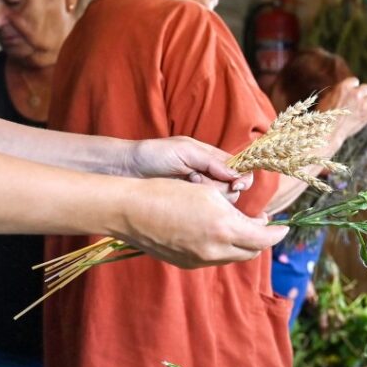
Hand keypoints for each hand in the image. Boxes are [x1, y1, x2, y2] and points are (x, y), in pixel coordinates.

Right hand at [118, 177, 286, 266]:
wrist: (131, 211)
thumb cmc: (169, 192)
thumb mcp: (208, 193)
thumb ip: (234, 209)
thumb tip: (248, 219)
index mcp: (225, 229)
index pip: (264, 239)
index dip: (277, 233)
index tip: (283, 227)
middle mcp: (215, 250)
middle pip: (251, 251)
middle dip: (260, 238)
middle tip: (261, 222)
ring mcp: (199, 260)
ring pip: (232, 256)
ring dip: (241, 243)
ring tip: (238, 225)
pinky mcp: (186, 263)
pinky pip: (214, 258)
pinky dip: (223, 247)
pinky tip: (215, 232)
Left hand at [125, 136, 252, 199]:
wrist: (124, 170)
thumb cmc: (153, 154)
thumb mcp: (185, 151)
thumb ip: (213, 161)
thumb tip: (237, 176)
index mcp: (211, 160)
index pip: (239, 171)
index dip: (242, 178)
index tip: (237, 184)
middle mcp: (208, 178)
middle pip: (232, 191)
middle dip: (220, 188)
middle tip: (196, 179)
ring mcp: (197, 196)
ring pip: (220, 205)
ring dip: (206, 196)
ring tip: (185, 184)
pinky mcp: (187, 210)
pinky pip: (203, 215)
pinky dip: (197, 209)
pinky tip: (182, 201)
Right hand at [317, 76, 366, 148]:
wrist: (329, 131)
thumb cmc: (325, 116)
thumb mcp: (327, 98)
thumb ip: (338, 92)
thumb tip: (344, 90)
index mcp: (344, 87)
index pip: (355, 81)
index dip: (353, 88)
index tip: (351, 93)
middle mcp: (356, 93)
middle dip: (363, 94)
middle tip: (358, 102)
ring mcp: (363, 104)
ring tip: (363, 109)